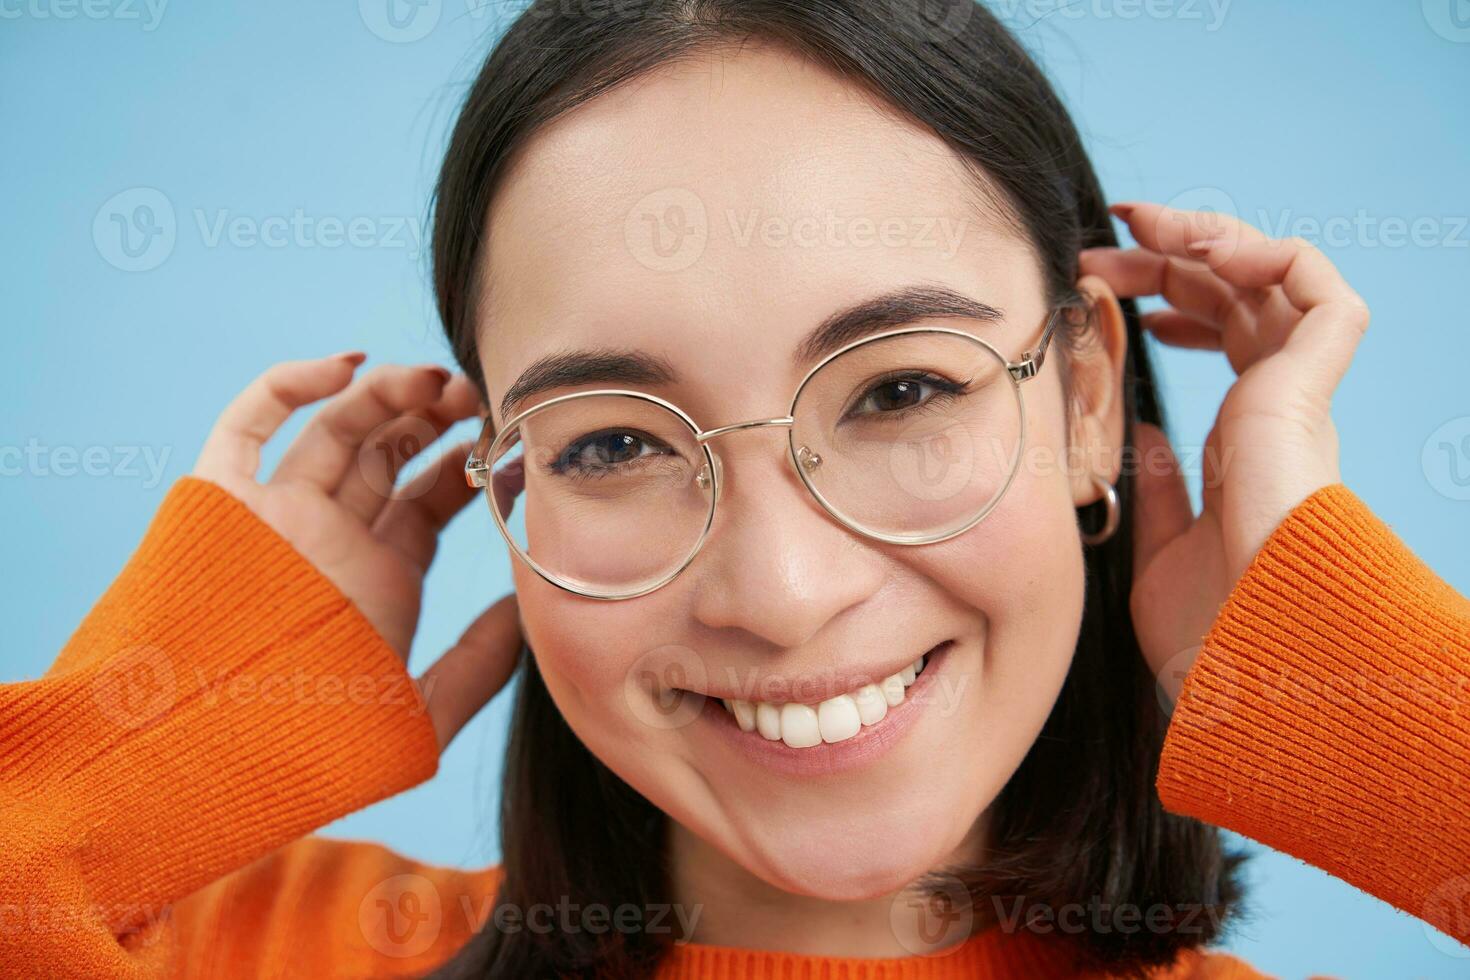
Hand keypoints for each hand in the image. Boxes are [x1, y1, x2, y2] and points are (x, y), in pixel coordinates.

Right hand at [191, 352, 520, 749]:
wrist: (199, 765)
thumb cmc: (308, 754)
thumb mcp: (418, 716)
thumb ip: (478, 666)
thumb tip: (528, 609)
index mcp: (375, 583)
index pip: (428, 503)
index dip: (466, 465)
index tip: (503, 437)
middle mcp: (329, 543)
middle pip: (387, 458)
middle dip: (432, 418)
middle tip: (475, 394)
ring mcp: (276, 519)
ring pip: (334, 431)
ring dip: (386, 393)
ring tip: (435, 378)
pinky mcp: (218, 503)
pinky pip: (247, 427)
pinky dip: (290, 385)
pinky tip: (348, 366)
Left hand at [1080, 202, 1369, 684]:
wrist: (1245, 656)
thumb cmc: (1211, 625)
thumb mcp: (1159, 545)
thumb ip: (1157, 486)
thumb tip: (1142, 437)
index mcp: (1248, 438)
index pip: (1223, 338)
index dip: (1169, 300)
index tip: (1109, 286)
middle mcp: (1278, 409)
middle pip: (1238, 298)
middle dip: (1172, 259)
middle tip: (1106, 243)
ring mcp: (1298, 398)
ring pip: (1274, 280)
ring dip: (1206, 239)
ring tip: (1139, 227)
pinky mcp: (1310, 390)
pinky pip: (1322, 292)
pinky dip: (1269, 253)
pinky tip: (1201, 252)